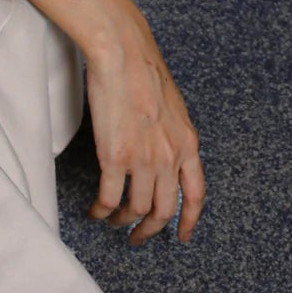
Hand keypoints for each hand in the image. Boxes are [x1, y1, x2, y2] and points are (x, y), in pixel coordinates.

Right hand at [82, 2, 205, 243]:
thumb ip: (174, 138)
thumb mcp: (175, 110)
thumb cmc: (145, 74)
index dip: (189, 221)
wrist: (125, 56)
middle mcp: (170, 156)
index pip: (195, 195)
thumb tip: (167, 157)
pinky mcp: (116, 157)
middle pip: (164, 210)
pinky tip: (96, 211)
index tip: (182, 236)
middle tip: (137, 236)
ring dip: (122, 221)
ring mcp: (143, 159)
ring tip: (112, 220)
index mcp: (188, 144)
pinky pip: (110, 198)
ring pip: (136, 209)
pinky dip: (102, 211)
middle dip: (150, 230)